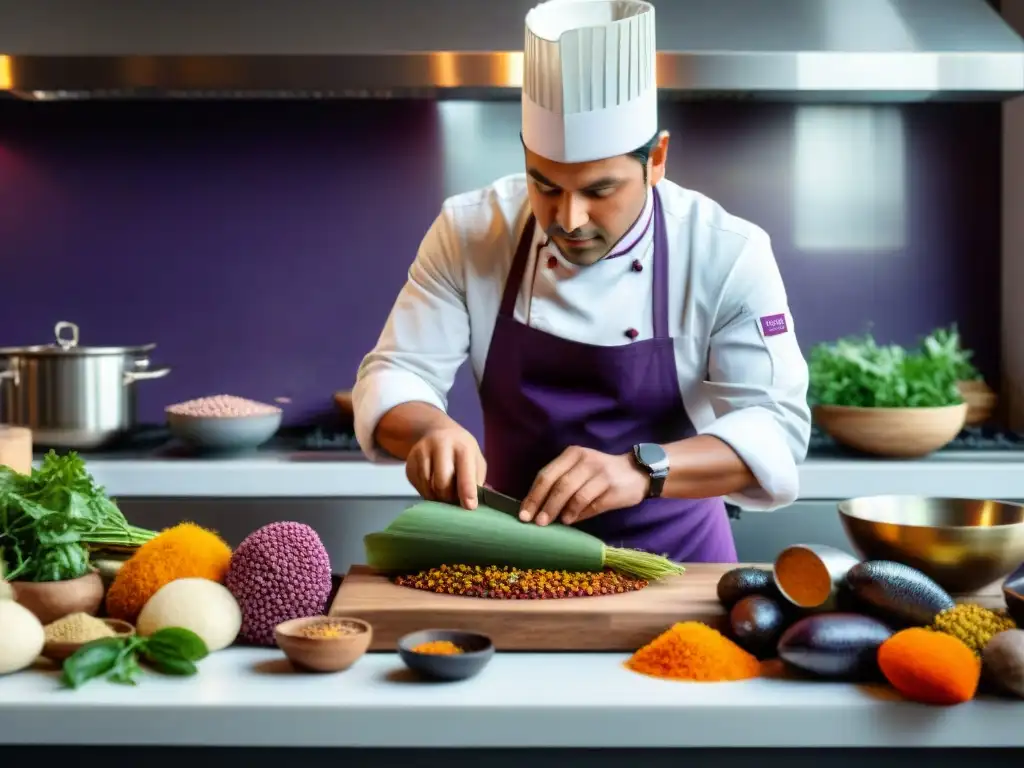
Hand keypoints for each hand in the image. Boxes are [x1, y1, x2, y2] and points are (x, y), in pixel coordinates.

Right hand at [405, 425, 486, 509]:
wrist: (438, 433)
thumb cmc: (462, 452)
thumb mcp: (475, 461)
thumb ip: (476, 480)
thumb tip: (472, 503)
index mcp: (463, 446)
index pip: (465, 472)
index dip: (467, 492)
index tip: (469, 506)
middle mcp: (440, 445)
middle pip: (442, 482)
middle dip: (449, 496)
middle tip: (453, 499)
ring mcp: (422, 451)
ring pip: (427, 486)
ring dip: (436, 496)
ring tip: (443, 493)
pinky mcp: (410, 461)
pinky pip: (417, 486)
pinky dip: (426, 492)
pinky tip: (432, 486)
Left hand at [519, 446, 648, 526]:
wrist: (637, 472)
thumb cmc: (600, 474)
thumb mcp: (579, 470)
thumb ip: (560, 483)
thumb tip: (537, 509)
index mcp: (573, 454)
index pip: (547, 475)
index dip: (534, 496)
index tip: (524, 514)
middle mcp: (586, 460)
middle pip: (560, 485)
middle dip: (545, 506)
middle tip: (537, 523)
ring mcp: (601, 474)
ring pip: (575, 496)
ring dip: (562, 512)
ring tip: (555, 523)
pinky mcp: (613, 489)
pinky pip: (592, 505)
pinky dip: (579, 514)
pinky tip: (572, 520)